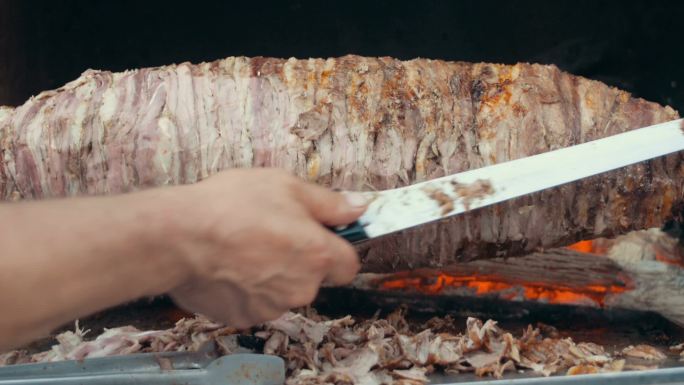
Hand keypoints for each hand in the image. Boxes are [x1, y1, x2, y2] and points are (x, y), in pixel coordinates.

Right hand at [163, 169, 366, 327]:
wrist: (178, 237)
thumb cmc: (231, 206)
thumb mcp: (286, 187)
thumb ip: (330, 203)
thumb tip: (360, 207)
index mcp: (319, 254)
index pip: (349, 264)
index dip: (336, 249)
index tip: (320, 237)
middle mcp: (302, 287)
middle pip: (314, 278)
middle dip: (299, 260)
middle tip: (271, 234)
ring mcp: (273, 306)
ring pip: (284, 291)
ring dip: (273, 276)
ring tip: (244, 248)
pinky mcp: (244, 317)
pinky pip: (256, 303)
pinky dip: (247, 289)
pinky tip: (230, 267)